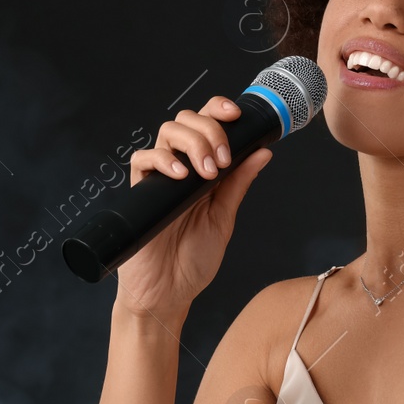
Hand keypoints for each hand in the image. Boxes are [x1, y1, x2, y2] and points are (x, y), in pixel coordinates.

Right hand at [113, 97, 271, 320]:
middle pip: (187, 121)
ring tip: (208, 171)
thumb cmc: (193, 261)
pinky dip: (162, 160)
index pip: (206, 124)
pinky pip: (143, 160)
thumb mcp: (224, 218)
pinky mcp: (140, 191)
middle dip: (210, 130)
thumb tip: (263, 152)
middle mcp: (180, 168)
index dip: (218, 110)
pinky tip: (181, 175)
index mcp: (202, 170)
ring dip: (192, 142)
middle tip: (223, 160)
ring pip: (166, 132)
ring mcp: (159, 178)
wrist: (168, 293)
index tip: (237, 115)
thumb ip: (239, 184)